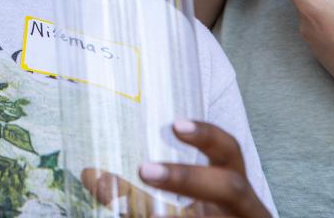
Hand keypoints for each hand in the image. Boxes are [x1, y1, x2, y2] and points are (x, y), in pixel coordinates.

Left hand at [82, 120, 270, 216]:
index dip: (207, 136)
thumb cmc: (205, 213)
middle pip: (228, 186)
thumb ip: (140, 188)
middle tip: (144, 169)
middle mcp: (243, 207)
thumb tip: (90, 174)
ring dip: (176, 215)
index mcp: (232, 183)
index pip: (229, 151)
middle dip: (187, 177)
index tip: (175, 125)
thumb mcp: (186, 197)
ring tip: (146, 214)